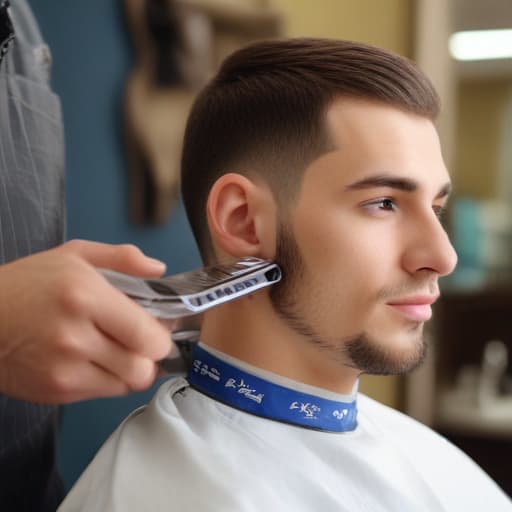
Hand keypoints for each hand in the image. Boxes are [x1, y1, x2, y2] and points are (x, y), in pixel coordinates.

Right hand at [0, 240, 176, 403]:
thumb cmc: (25, 285)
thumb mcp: (74, 255)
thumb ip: (122, 258)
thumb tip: (159, 270)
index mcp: (86, 296)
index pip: (147, 335)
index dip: (161, 336)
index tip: (158, 328)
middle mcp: (76, 336)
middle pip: (143, 368)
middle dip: (150, 356)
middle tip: (141, 343)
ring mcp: (64, 368)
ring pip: (128, 385)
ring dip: (131, 369)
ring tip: (117, 350)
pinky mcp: (56, 391)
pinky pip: (104, 393)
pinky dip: (109, 379)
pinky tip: (95, 360)